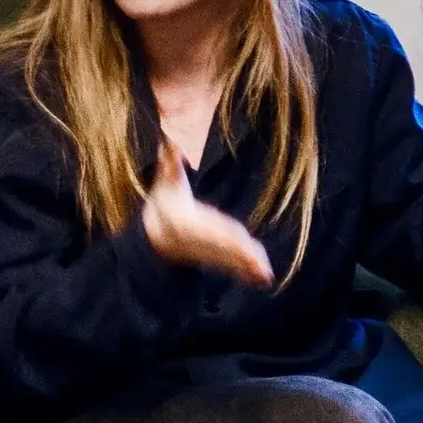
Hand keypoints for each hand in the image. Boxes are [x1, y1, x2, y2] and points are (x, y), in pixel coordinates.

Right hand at [143, 139, 273, 287]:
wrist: (156, 235)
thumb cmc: (165, 202)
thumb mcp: (165, 182)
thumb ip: (168, 164)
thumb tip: (168, 142)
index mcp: (190, 221)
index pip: (209, 227)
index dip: (222, 234)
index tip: (238, 238)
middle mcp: (202, 239)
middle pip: (224, 247)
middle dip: (241, 255)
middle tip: (260, 265)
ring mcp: (211, 251)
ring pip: (231, 260)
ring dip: (249, 268)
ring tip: (266, 275)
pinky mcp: (218, 257)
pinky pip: (234, 267)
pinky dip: (248, 273)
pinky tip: (265, 279)